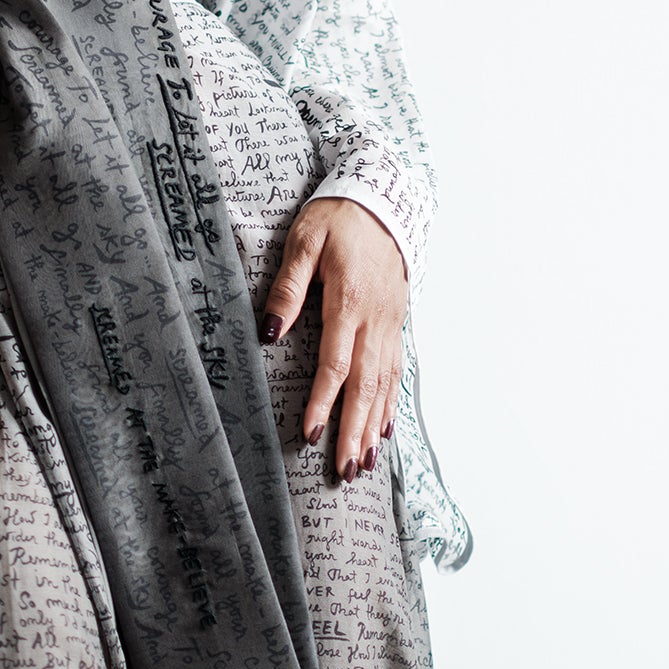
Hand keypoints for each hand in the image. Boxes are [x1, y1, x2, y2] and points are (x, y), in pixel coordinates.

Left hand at [261, 198, 406, 478]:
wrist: (382, 199)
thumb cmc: (338, 218)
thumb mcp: (304, 241)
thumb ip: (288, 288)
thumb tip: (271, 332)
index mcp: (348, 301)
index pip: (336, 363)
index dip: (324, 401)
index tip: (312, 433)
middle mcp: (374, 319)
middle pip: (366, 384)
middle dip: (354, 430)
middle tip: (345, 469)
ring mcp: (390, 323)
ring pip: (385, 383)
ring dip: (374, 425)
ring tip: (365, 462)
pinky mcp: (396, 322)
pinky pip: (396, 370)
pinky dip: (391, 403)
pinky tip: (385, 428)